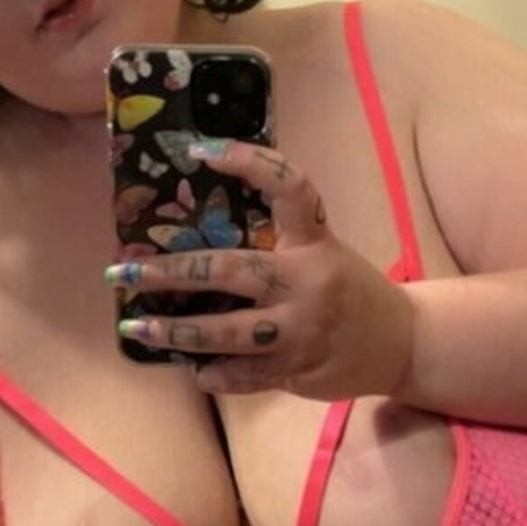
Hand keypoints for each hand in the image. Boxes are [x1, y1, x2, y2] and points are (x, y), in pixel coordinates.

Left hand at [107, 139, 413, 399]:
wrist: (403, 342)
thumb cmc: (350, 289)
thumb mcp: (325, 251)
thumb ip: (278, 241)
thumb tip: (201, 232)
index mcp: (315, 242)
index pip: (286, 186)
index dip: (246, 161)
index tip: (198, 150)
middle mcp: (307, 282)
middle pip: (230, 270)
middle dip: (169, 272)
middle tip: (123, 271)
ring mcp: (301, 330)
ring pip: (227, 332)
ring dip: (175, 331)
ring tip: (135, 326)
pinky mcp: (298, 370)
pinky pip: (243, 375)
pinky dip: (212, 373)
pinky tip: (190, 367)